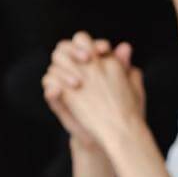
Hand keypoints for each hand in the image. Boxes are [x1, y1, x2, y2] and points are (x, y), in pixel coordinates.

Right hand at [42, 31, 136, 148]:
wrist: (113, 133)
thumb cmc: (123, 108)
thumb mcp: (128, 87)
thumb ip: (123, 67)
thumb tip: (126, 47)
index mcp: (93, 62)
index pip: (86, 43)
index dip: (93, 44)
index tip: (104, 49)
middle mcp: (76, 69)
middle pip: (65, 49)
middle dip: (74, 50)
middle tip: (88, 59)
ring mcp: (65, 83)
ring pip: (54, 66)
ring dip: (64, 70)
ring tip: (78, 83)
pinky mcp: (59, 99)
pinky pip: (49, 88)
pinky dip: (52, 88)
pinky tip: (59, 90)